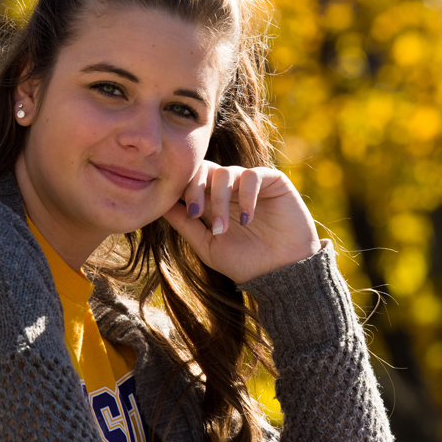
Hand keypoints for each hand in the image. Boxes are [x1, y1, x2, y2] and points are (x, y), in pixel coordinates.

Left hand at [161, 161, 321, 283]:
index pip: (191, 181)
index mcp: (212, 201)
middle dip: (197, 189)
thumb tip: (159, 205)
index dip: (185, 190)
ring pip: (225, 173)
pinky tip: (246, 218)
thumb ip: (185, 225)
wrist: (282, 272)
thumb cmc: (245, 263)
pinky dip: (246, 195)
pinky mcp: (273, 181)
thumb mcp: (207, 246)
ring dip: (220, 200)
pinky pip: (252, 175)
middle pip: (204, 169)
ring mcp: (251, 183)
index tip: (189, 214)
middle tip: (198, 214)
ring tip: (224, 228)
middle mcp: (230, 189)